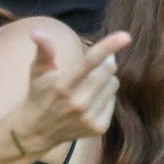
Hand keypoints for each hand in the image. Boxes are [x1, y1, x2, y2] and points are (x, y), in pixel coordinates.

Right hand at [12, 29, 130, 155]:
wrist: (37, 131)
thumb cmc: (39, 94)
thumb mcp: (37, 71)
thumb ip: (44, 51)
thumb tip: (37, 32)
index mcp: (62, 86)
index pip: (89, 62)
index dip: (108, 47)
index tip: (126, 36)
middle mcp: (78, 103)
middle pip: (108, 71)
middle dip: (106, 62)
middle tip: (97, 62)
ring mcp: (89, 117)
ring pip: (113, 84)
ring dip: (106, 79)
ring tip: (89, 84)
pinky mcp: (99, 128)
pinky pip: (114, 100)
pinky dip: (106, 95)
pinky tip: (91, 100)